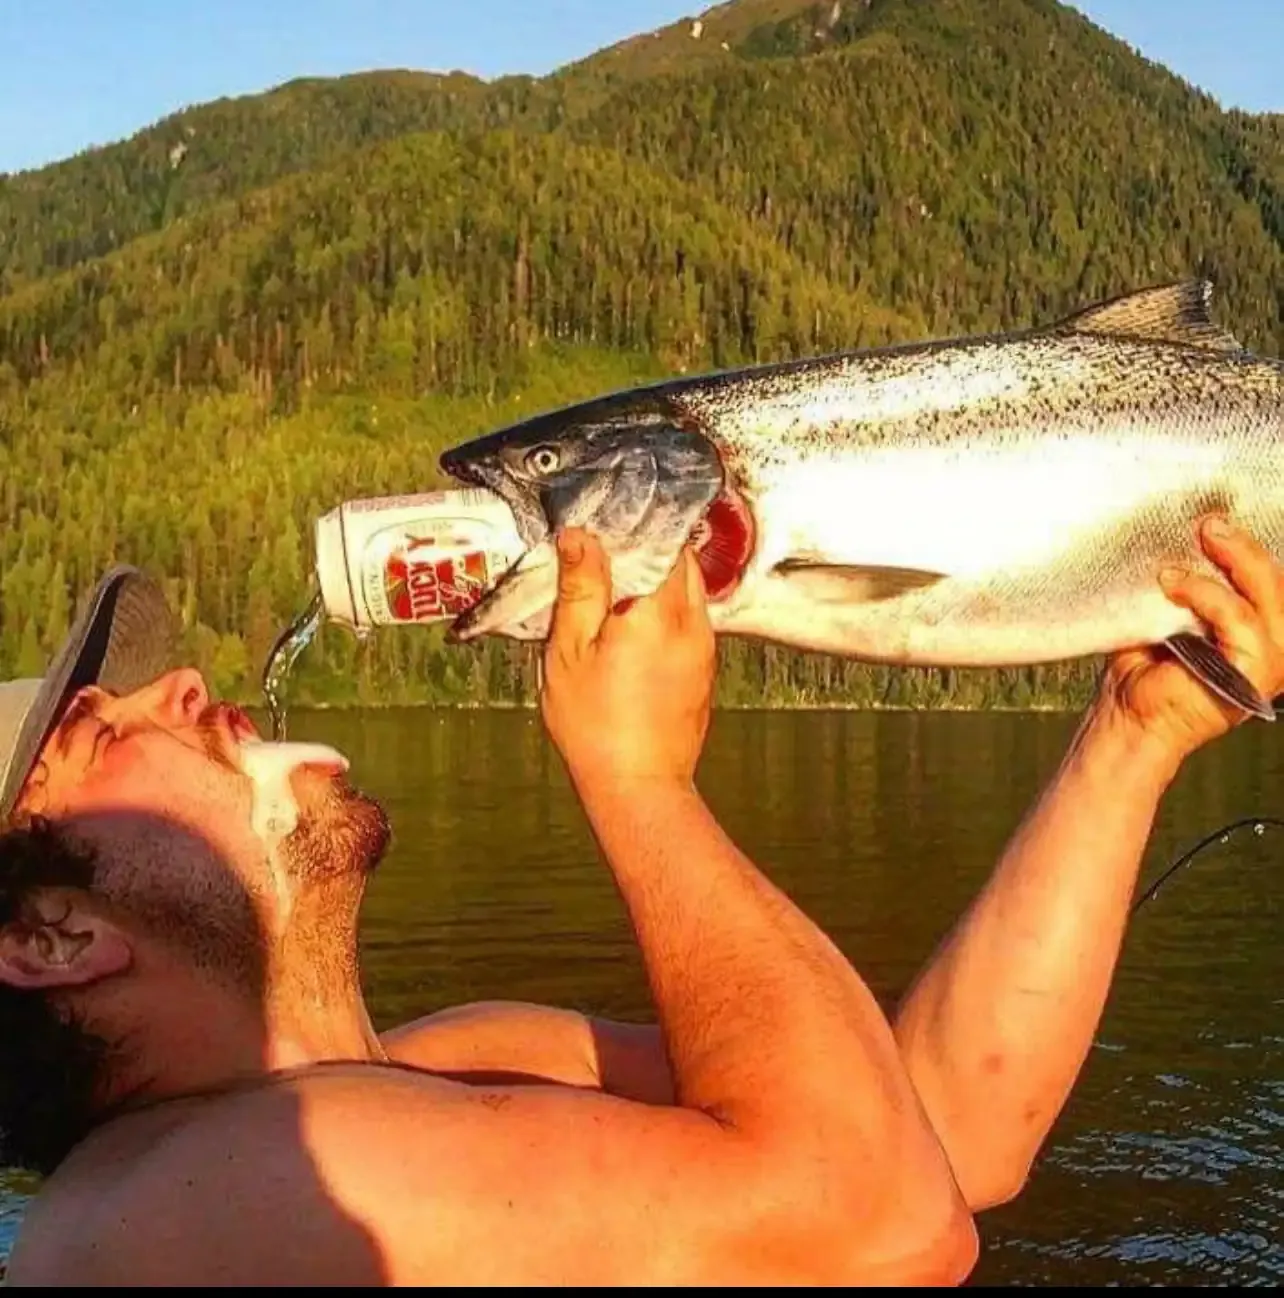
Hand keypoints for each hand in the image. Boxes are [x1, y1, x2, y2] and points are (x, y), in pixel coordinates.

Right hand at [540, 529, 714, 791]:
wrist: (639, 787)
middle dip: (646, 549)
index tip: (603, 525)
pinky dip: (663, 608)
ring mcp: (704, 646)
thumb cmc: (597, 728)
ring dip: (655, 579)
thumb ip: (580, 589)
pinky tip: (630, 627)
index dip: (634, 525)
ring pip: (687, 588)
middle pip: (680, 559)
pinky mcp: (704, 666)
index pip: (663, 539)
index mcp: (658, 612)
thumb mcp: (570, 653)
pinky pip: (688, 618)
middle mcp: (692, 623)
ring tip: (612, 590)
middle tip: (604, 555)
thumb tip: (580, 536)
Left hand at [1094, 516, 1283, 768]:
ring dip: (1234, 562)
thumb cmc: (1139, 667)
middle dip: (1246, 546)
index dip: (1254, 546)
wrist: (1123, 719)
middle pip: (1277, 583)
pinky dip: (1208, 597)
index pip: (1271, 580)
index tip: (1221, 514)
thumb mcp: (1166, 611)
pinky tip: (1174, 584)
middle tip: (1210, 522)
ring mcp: (1267, 665)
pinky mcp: (1251, 678)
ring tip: (1200, 541)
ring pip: (1267, 599)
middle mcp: (1272, 646)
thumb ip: (1186, 579)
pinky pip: (1240, 623)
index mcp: (1258, 630)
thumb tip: (1185, 529)